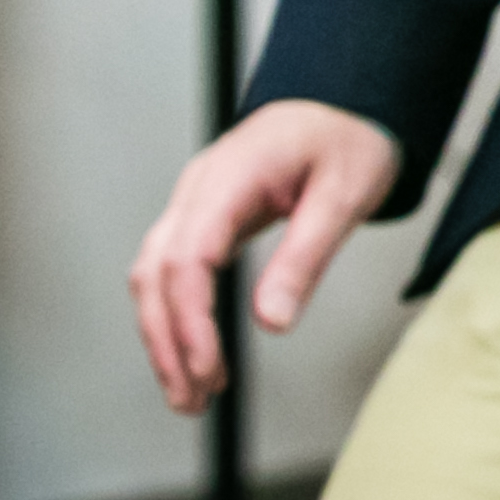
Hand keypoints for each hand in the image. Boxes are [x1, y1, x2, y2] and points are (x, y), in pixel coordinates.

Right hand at [126, 98, 399, 414]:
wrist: (342, 98)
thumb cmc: (348, 138)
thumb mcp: (344, 195)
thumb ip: (305, 257)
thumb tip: (272, 324)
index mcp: (231, 176)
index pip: (187, 258)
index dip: (191, 321)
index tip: (208, 371)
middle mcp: (199, 189)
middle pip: (156, 273)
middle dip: (168, 342)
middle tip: (194, 401)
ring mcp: (193, 200)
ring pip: (151, 274)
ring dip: (163, 336)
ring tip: (190, 394)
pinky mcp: (201, 215)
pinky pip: (169, 268)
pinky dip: (172, 314)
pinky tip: (190, 352)